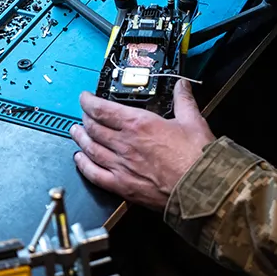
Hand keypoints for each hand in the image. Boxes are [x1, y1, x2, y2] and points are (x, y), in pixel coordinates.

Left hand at [70, 82, 213, 210]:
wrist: (201, 189)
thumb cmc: (197, 158)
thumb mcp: (192, 121)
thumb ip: (184, 101)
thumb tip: (182, 86)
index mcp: (138, 124)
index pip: (103, 109)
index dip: (89, 101)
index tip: (85, 98)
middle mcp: (125, 144)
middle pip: (93, 128)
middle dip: (85, 118)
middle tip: (83, 114)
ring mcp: (121, 166)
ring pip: (90, 149)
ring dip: (80, 139)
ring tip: (75, 132)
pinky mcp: (123, 187)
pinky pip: (94, 174)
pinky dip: (83, 165)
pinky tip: (79, 160)